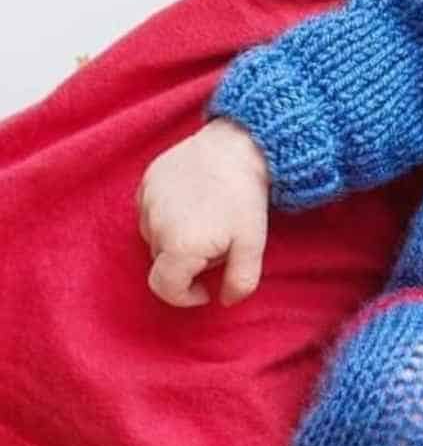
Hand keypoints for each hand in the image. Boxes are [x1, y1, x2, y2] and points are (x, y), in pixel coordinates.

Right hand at [137, 118, 269, 307]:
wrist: (237, 144)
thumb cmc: (246, 197)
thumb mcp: (253, 245)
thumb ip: (240, 281)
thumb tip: (225, 301)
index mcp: (179, 247)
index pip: (165, 288)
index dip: (184, 296)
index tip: (205, 290)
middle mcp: (155, 226)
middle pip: (163, 262)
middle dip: (188, 263)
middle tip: (218, 244)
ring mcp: (147, 201)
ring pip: (155, 236)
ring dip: (175, 238)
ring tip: (208, 219)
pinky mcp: (146, 181)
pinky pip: (150, 210)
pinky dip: (166, 215)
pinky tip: (194, 201)